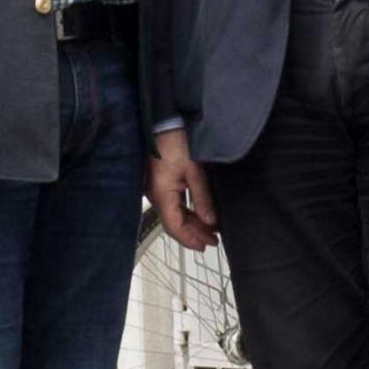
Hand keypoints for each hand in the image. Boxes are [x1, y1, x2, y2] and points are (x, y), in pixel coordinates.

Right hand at [147, 130, 217, 248]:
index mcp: (162, 195)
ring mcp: (157, 190)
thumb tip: (210, 221)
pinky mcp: (160, 183)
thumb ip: (202, 197)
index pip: (174, 227)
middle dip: (194, 233)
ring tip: (210, 230)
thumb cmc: (175, 142)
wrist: (163, 123)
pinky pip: (173, 204)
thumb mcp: (194, 171)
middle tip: (212, 241)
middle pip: (175, 223)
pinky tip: (199, 214)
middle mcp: (156, 196)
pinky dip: (187, 211)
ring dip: (191, 223)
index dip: (190, 239)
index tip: (205, 245)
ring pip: (174, 214)